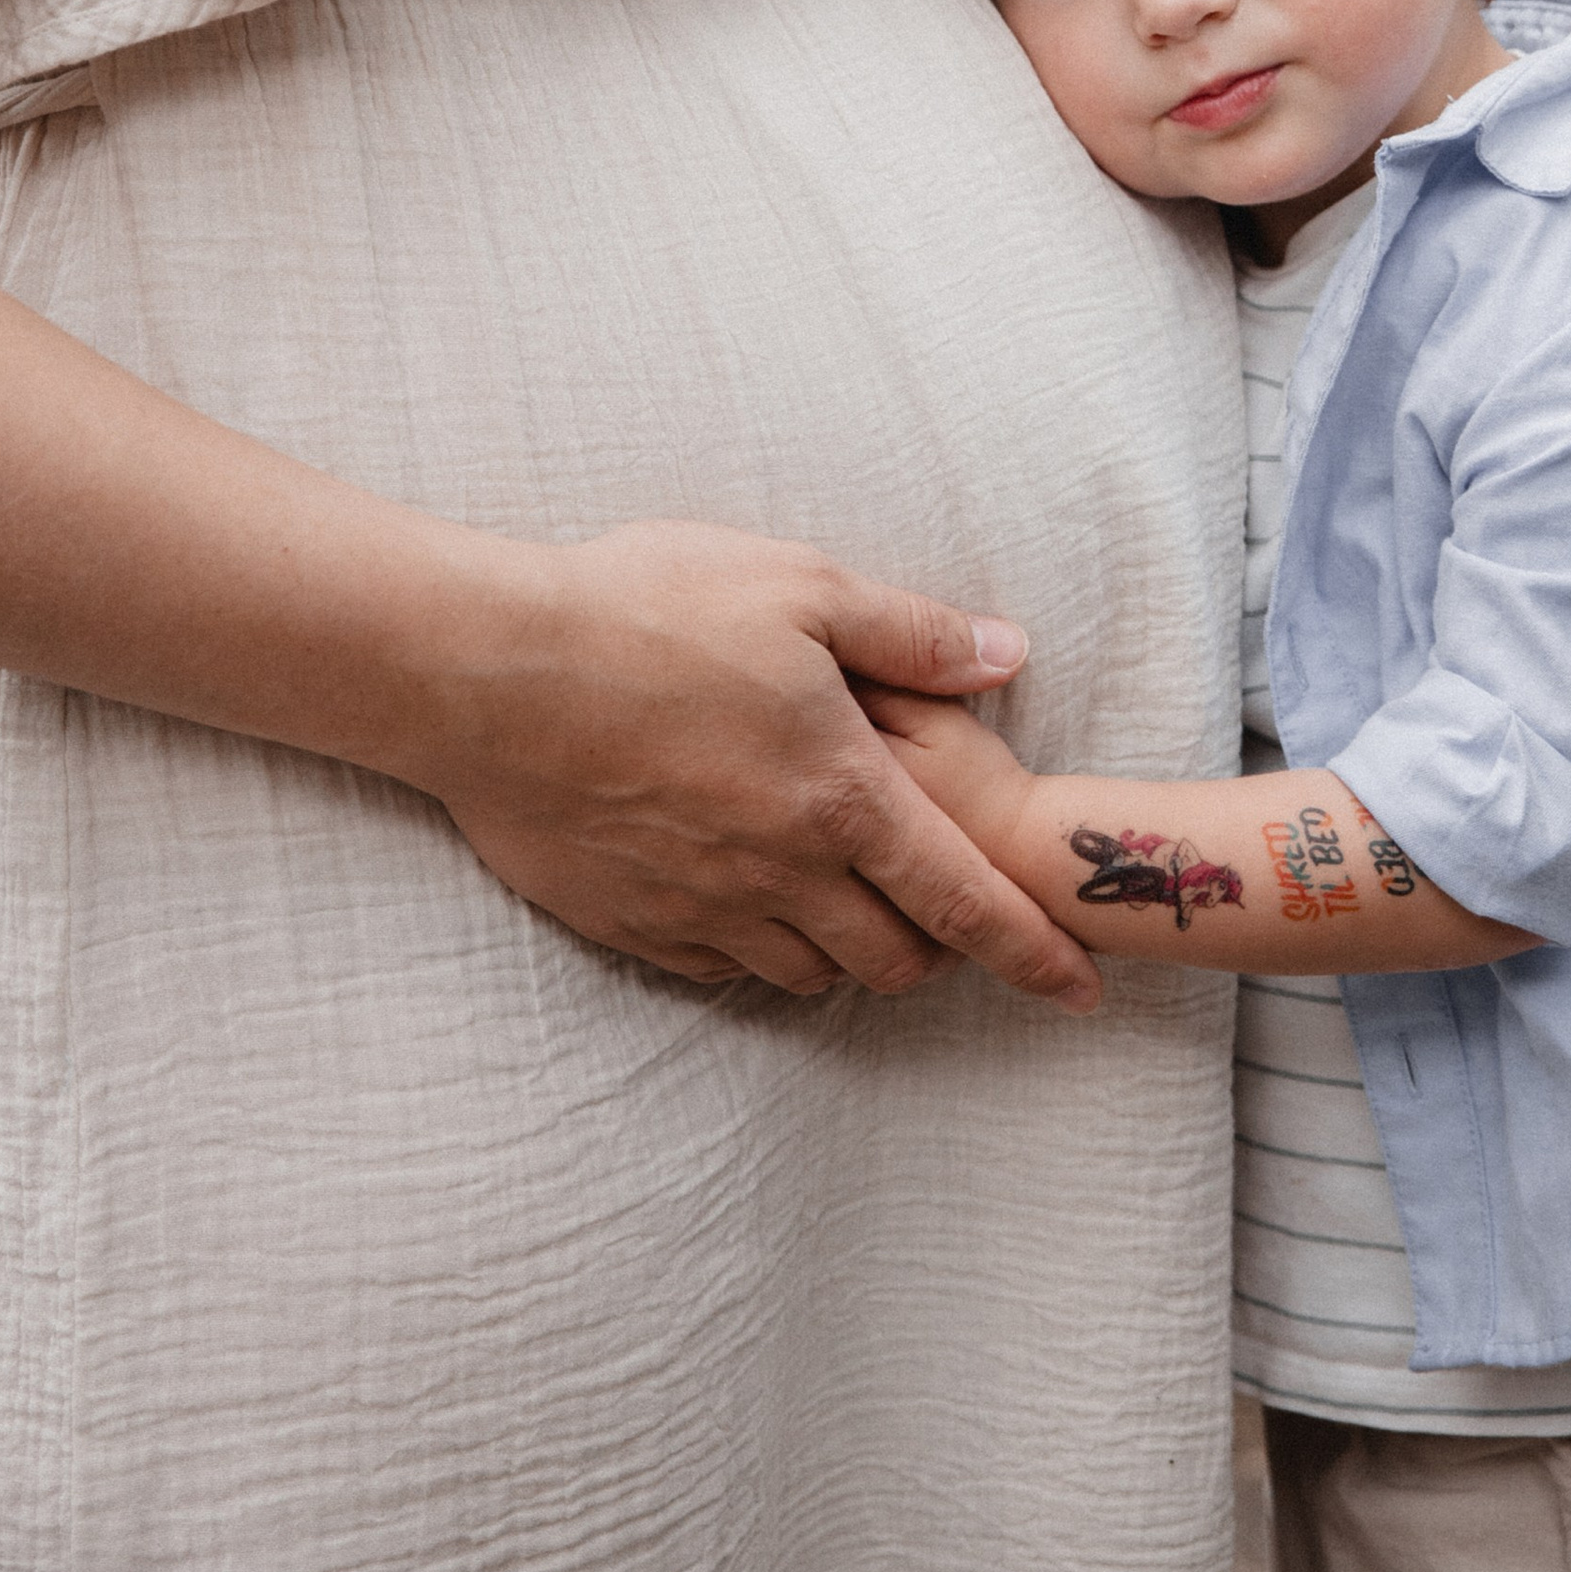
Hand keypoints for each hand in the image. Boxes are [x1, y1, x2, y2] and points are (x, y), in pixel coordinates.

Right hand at [411, 518, 1104, 1010]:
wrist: (490, 672)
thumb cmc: (648, 609)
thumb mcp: (801, 585)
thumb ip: (914, 632)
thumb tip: (1009, 656)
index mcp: (842, 795)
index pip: (966, 900)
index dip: (1033, 950)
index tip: (1080, 986)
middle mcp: (783, 872)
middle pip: (895, 960)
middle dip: (940, 953)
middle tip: (946, 916)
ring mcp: (703, 907)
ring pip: (811, 974)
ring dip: (850, 952)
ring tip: (852, 902)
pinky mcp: (632, 922)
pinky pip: (723, 968)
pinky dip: (760, 951)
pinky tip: (752, 901)